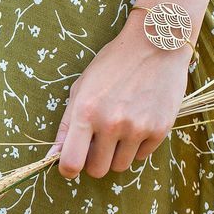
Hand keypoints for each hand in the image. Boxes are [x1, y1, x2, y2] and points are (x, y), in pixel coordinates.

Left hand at [44, 12, 192, 178]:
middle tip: (99, 142)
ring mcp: (137, 128)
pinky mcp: (160, 130)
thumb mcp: (81, 87)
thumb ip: (66, 124)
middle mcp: (111, 123)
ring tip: (120, 129)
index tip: (71, 165)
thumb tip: (53, 155)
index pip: (70, 162)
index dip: (68, 169)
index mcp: (85, 112)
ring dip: (116, 154)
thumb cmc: (113, 63)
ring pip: (120, 167)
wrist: (155, 43)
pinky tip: (139, 121)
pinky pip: (141, 156)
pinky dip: (137, 146)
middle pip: (97, 170)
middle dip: (94, 160)